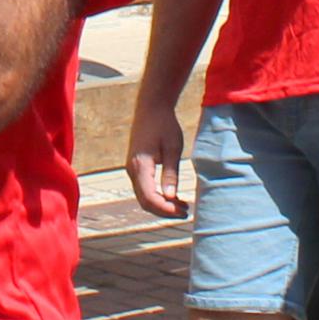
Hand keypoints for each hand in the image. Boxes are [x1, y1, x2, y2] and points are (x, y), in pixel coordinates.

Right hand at [126, 98, 188, 218]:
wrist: (151, 108)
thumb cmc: (164, 125)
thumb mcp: (173, 148)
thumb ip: (171, 173)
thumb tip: (171, 197)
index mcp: (140, 166)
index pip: (150, 197)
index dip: (166, 209)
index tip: (184, 211)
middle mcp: (132, 170)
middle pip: (145, 201)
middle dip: (165, 211)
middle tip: (186, 212)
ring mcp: (132, 170)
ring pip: (144, 197)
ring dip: (162, 205)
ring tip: (183, 206)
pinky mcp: (136, 168)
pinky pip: (144, 189)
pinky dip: (158, 197)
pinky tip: (174, 196)